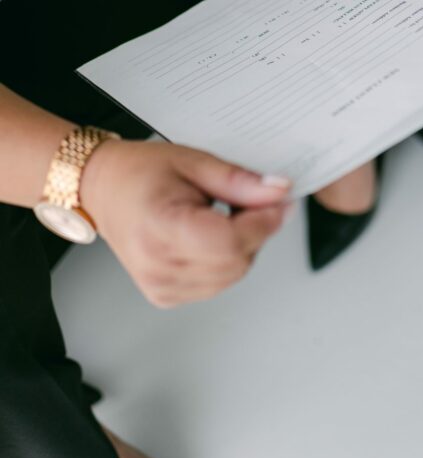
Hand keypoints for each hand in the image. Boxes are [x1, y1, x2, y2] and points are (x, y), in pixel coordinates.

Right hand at [80, 140, 291, 307]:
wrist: (105, 190)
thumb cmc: (140, 173)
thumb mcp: (194, 162)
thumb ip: (239, 181)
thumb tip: (278, 192)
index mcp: (160, 229)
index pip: (229, 242)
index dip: (264, 222)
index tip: (281, 201)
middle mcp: (158, 266)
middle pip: (236, 262)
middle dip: (257, 230)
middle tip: (253, 199)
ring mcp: (161, 287)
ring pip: (232, 275)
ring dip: (243, 246)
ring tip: (223, 214)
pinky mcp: (167, 296)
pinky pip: (218, 283)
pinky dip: (226, 259)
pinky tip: (211, 235)